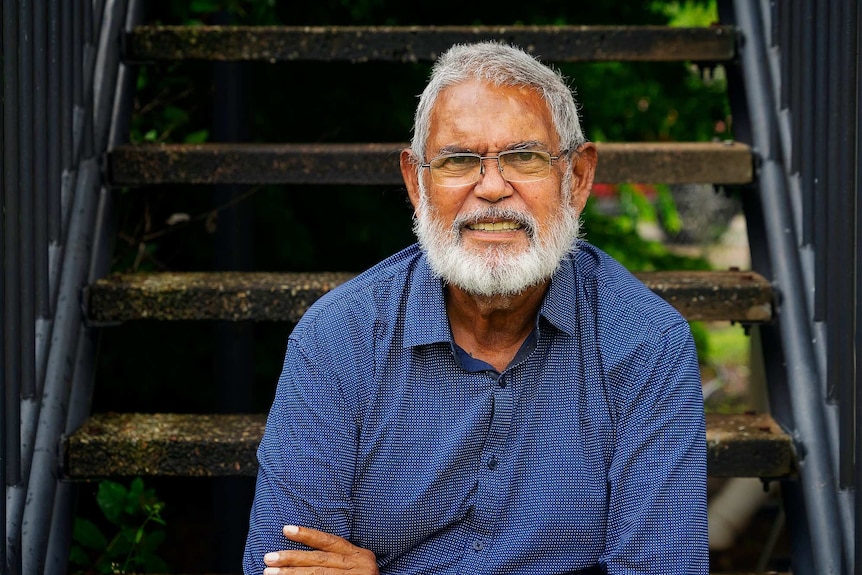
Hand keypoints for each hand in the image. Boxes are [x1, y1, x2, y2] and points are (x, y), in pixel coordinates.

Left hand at [262, 525, 378, 573]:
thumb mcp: (356, 566)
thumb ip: (337, 560)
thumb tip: (302, 557)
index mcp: (360, 555)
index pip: (329, 542)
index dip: (307, 535)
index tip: (286, 529)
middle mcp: (360, 566)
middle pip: (320, 561)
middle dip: (291, 559)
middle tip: (268, 558)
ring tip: (269, 574)